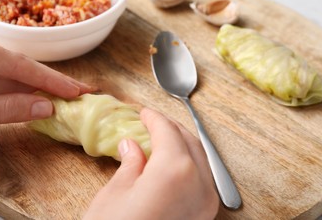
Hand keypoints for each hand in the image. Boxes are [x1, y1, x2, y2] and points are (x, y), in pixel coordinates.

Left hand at [0, 26, 94, 144]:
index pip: (17, 65)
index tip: (77, 90)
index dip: (51, 80)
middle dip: (43, 86)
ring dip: (26, 94)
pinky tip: (26, 106)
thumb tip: (45, 108)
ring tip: (57, 102)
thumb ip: (6, 110)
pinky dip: (4, 99)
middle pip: (11, 70)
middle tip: (75, 95)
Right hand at [84, 108, 218, 219]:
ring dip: (182, 144)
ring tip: (160, 140)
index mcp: (175, 171)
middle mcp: (200, 185)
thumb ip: (130, 163)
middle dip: (170, 128)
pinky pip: (203, 179)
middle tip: (151, 122)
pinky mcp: (204, 218)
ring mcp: (207, 204)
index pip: (168, 131)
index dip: (153, 118)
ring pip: (201, 159)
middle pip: (189, 141)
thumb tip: (132, 145)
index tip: (143, 112)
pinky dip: (189, 165)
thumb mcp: (115, 193)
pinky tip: (171, 164)